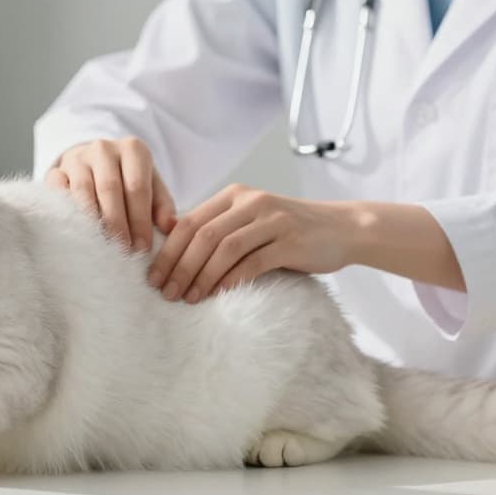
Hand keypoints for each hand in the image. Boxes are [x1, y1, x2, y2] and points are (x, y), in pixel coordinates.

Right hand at [46, 138, 176, 250]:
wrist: (92, 163)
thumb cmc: (128, 179)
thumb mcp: (151, 185)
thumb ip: (162, 205)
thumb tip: (170, 226)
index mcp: (133, 149)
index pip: (137, 186)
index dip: (140, 219)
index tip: (143, 247)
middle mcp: (104, 148)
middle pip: (110, 188)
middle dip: (118, 223)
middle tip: (123, 251)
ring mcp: (77, 158)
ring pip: (83, 189)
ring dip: (93, 221)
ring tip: (101, 246)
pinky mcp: (56, 170)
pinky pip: (58, 189)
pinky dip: (66, 211)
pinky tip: (76, 232)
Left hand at [147, 184, 356, 302]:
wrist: (342, 229)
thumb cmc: (290, 230)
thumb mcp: (251, 221)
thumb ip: (220, 229)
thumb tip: (175, 252)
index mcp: (234, 196)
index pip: (190, 221)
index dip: (168, 250)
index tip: (153, 276)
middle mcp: (251, 203)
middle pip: (202, 235)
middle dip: (179, 266)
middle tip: (165, 292)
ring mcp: (271, 220)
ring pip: (224, 248)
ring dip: (201, 276)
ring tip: (187, 298)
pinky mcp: (289, 242)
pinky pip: (251, 262)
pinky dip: (230, 280)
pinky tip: (217, 295)